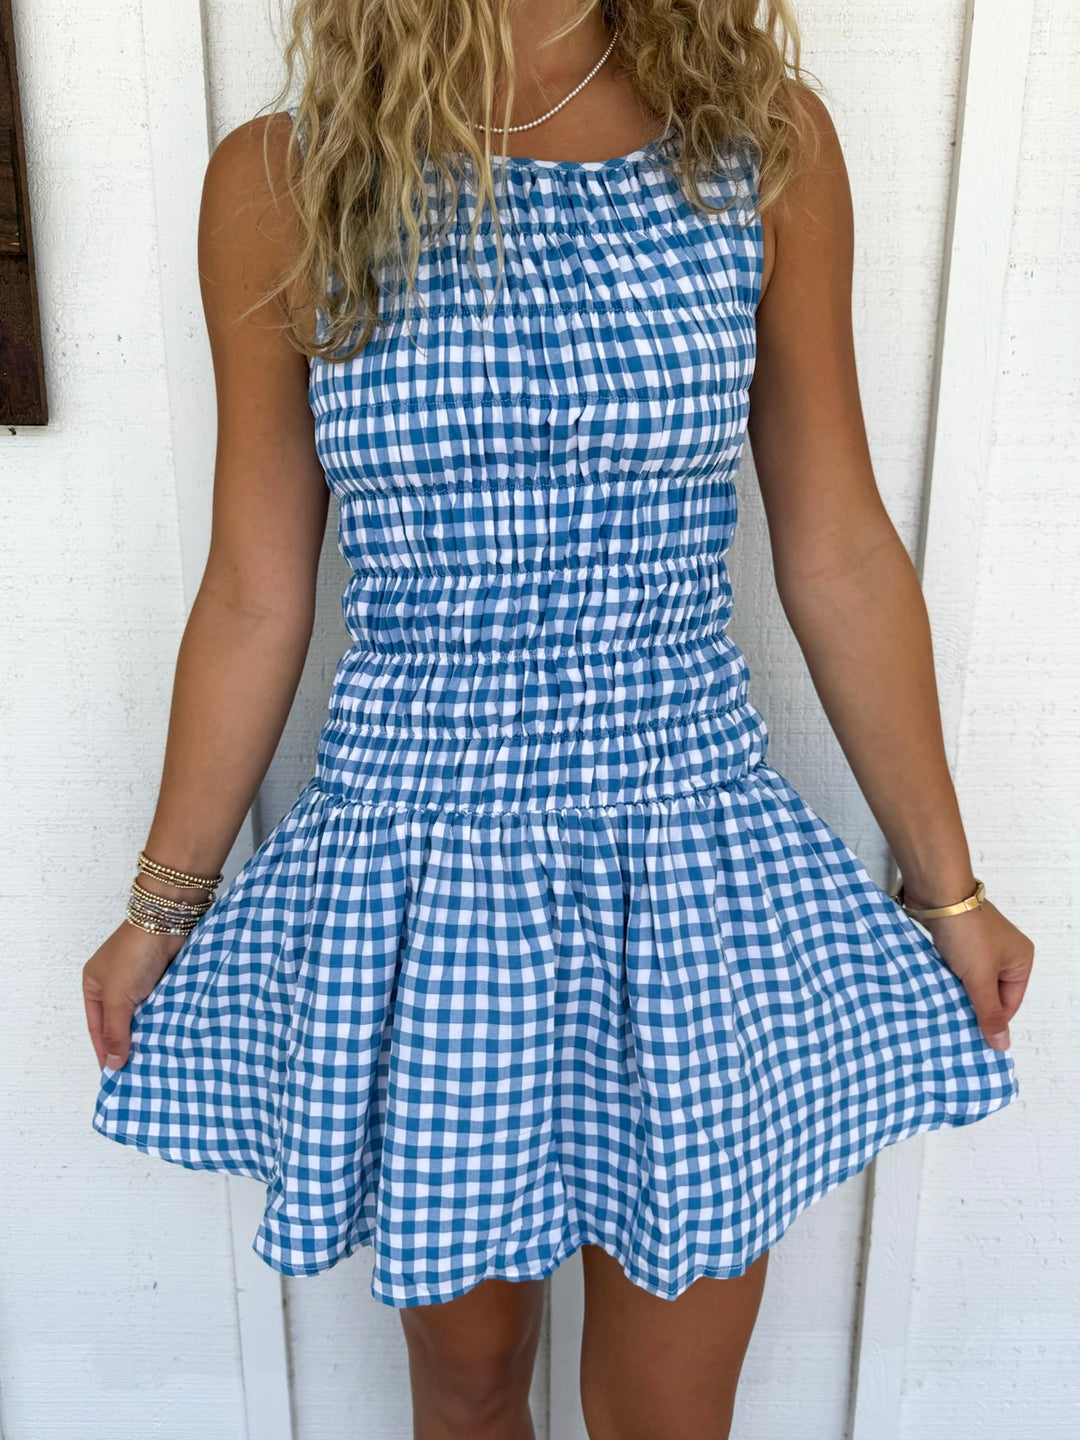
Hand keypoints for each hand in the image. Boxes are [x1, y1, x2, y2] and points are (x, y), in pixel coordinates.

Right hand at [83, 920, 187, 1069]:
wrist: (167, 923)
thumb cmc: (133, 956)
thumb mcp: (118, 998)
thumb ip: (116, 1031)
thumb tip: (114, 1063)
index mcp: (94, 986)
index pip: (97, 1027)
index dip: (105, 1050)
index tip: (114, 1074)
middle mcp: (115, 984)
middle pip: (120, 1022)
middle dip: (128, 1044)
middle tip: (137, 1072)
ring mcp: (140, 981)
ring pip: (143, 1015)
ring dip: (148, 1033)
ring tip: (154, 1060)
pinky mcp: (162, 979)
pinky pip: (161, 1006)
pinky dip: (164, 1020)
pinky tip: (169, 1037)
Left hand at [911, 897, 1032, 1051]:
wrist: (936, 893)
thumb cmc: (966, 929)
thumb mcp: (980, 978)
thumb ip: (989, 1012)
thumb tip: (1001, 1043)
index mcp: (1020, 960)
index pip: (1009, 1004)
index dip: (991, 1019)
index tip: (972, 1035)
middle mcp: (1003, 952)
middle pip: (989, 992)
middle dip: (972, 1004)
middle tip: (955, 1021)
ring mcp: (979, 945)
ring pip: (969, 980)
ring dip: (956, 991)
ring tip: (942, 1004)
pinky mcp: (956, 940)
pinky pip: (954, 968)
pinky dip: (945, 977)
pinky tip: (934, 987)